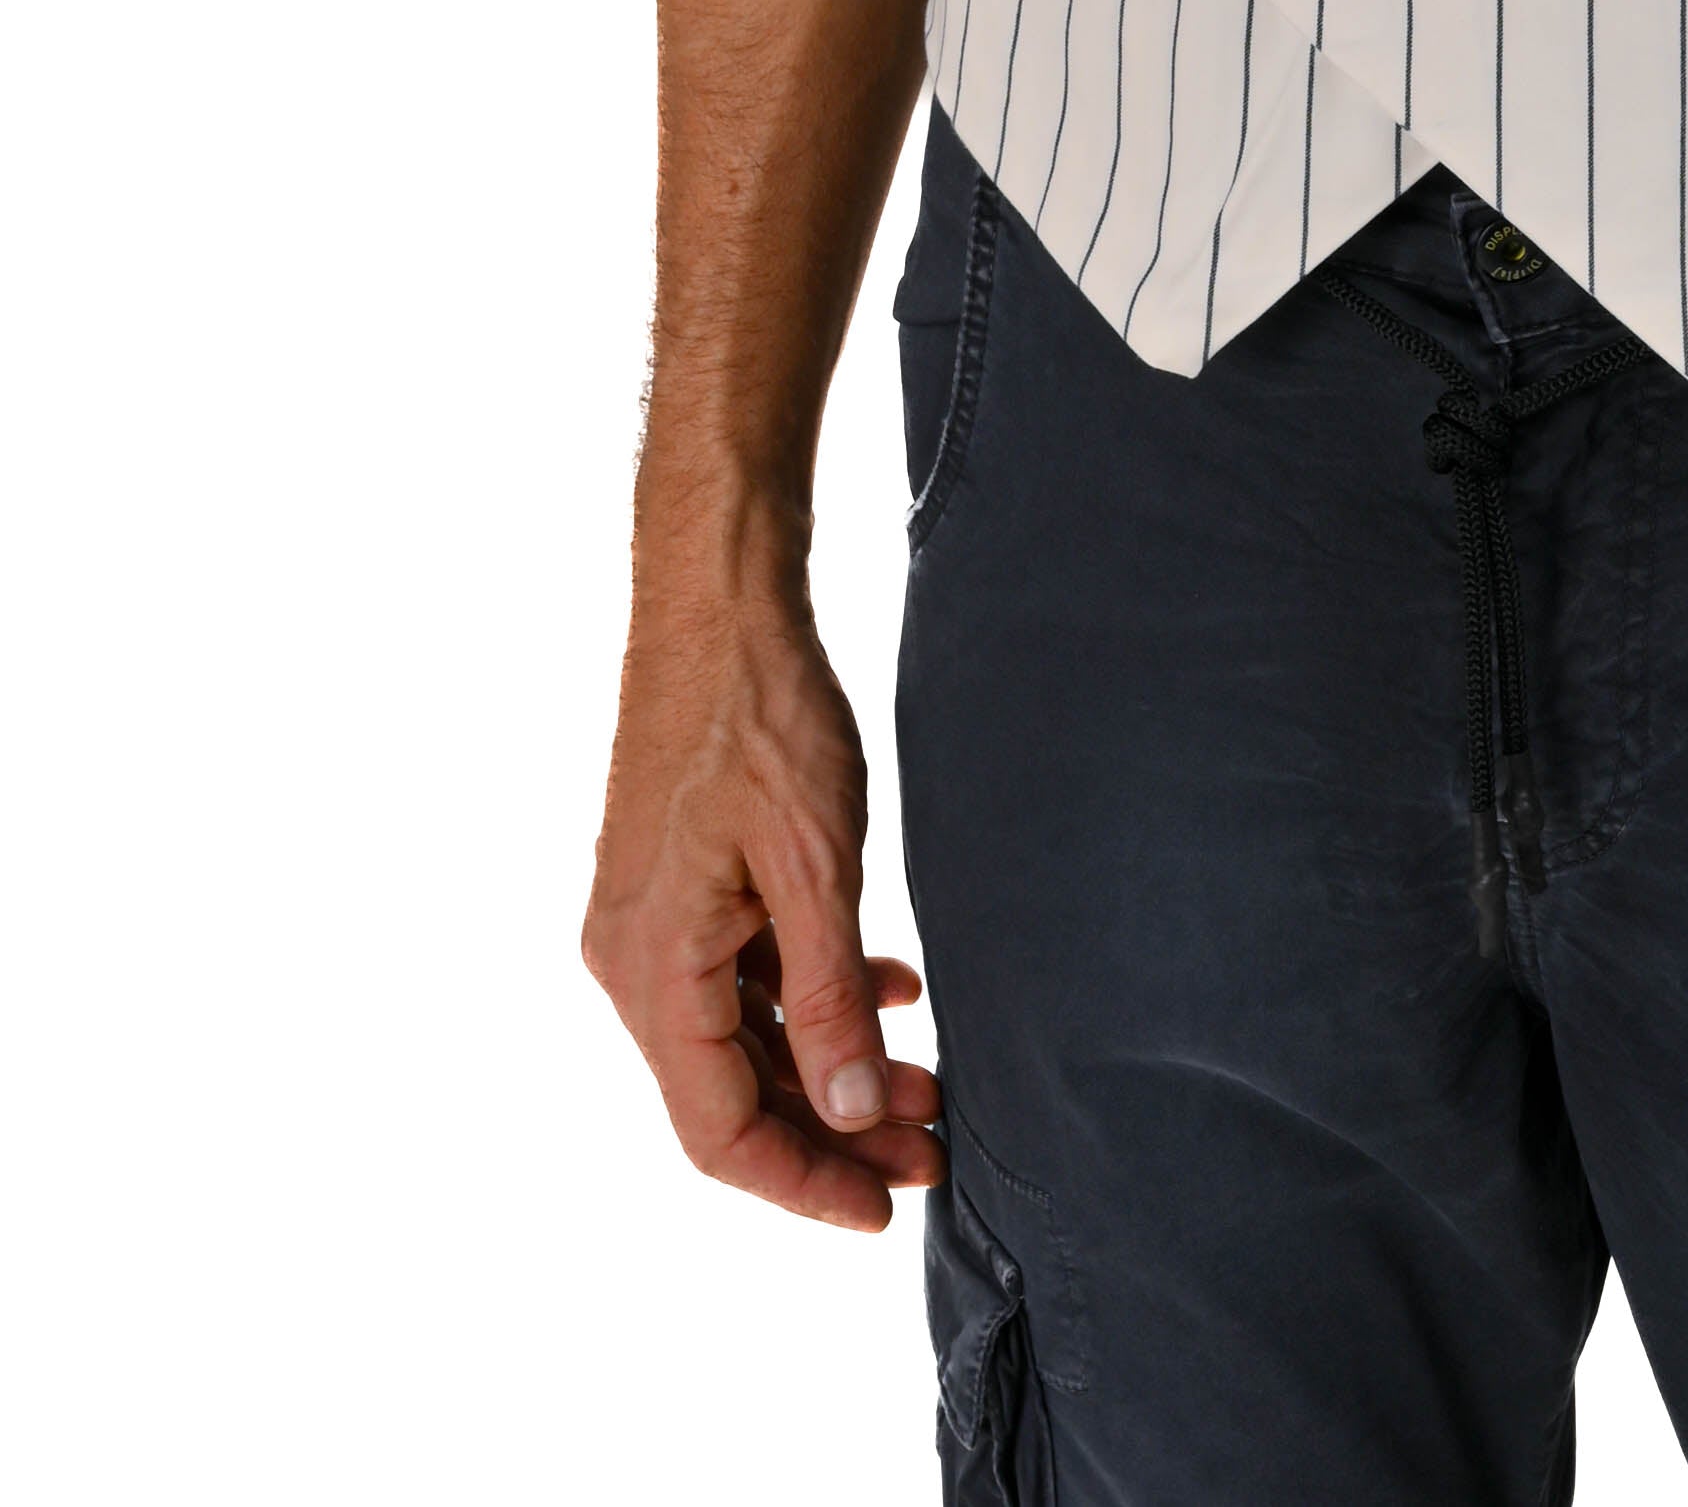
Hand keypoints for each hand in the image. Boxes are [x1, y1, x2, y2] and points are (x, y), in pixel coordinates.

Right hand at [584, 569, 942, 1229]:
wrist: (719, 598)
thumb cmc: (761, 716)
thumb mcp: (815, 865)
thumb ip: (828, 998)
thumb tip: (854, 1115)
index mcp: (651, 969)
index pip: (719, 1130)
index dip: (805, 1182)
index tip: (886, 1209)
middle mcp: (634, 958)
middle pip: (730, 1092)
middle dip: (833, 1131)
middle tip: (934, 1150)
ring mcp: (652, 919)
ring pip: (739, 1036)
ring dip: (829, 1067)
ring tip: (928, 1081)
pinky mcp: (678, 883)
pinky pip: (738, 977)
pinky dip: (809, 997)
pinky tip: (889, 990)